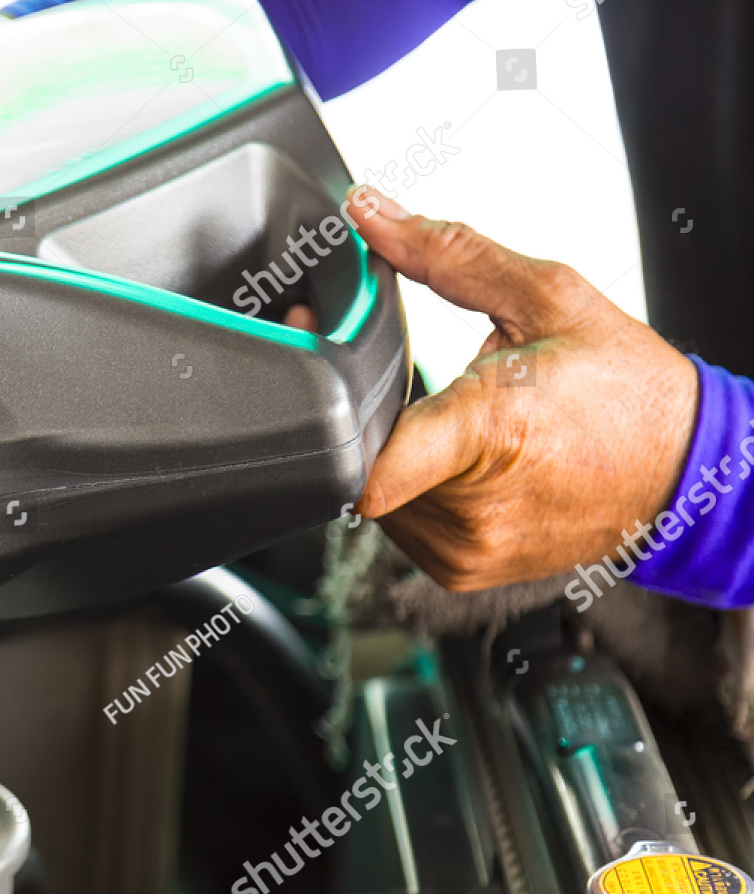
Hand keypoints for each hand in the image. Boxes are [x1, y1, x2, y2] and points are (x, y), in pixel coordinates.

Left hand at [350, 187, 699, 591]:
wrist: (687, 474)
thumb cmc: (627, 390)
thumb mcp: (546, 297)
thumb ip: (447, 253)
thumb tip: (371, 211)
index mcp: (487, 434)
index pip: (370, 462)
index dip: (330, 413)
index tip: (316, 359)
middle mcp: (469, 509)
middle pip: (360, 454)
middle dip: (362, 406)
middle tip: (384, 366)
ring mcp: (463, 549)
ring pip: (373, 491)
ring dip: (389, 449)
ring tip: (441, 412)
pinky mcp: (460, 571)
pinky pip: (399, 520)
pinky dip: (412, 484)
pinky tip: (452, 455)